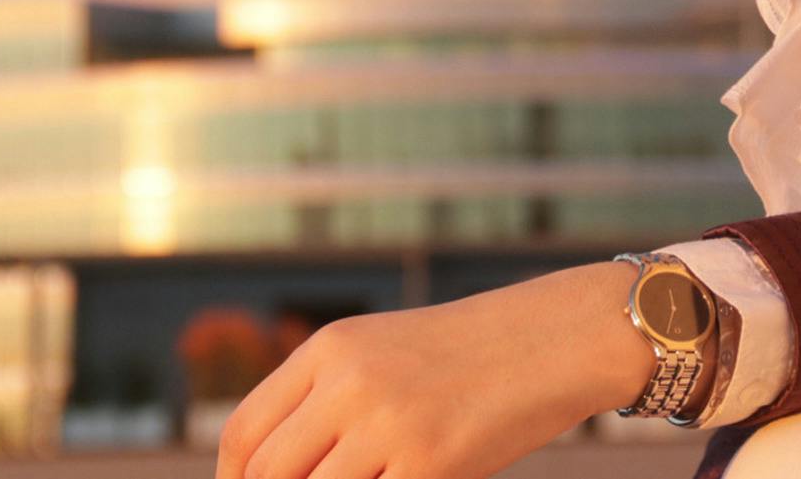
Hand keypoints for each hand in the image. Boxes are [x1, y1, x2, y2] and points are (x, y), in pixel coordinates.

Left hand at [212, 260, 668, 478]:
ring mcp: (387, 423)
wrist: (557, 336)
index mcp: (330, 348)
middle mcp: (348, 381)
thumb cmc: (470, 354)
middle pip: (265, 474)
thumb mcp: (386, 354)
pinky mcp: (428, 463)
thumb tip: (271, 470)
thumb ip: (328, 400)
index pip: (243, 434)